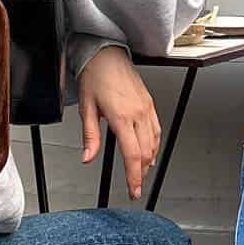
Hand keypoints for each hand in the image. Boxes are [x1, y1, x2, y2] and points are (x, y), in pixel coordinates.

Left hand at [78, 46, 161, 200]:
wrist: (106, 54)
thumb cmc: (95, 76)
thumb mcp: (86, 108)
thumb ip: (90, 136)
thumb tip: (87, 157)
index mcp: (122, 116)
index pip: (132, 155)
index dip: (133, 176)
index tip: (133, 190)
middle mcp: (138, 113)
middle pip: (146, 152)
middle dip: (141, 173)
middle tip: (135, 186)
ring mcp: (146, 108)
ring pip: (154, 142)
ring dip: (149, 161)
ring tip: (141, 173)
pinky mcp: (149, 103)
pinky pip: (157, 129)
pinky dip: (155, 145)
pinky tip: (150, 151)